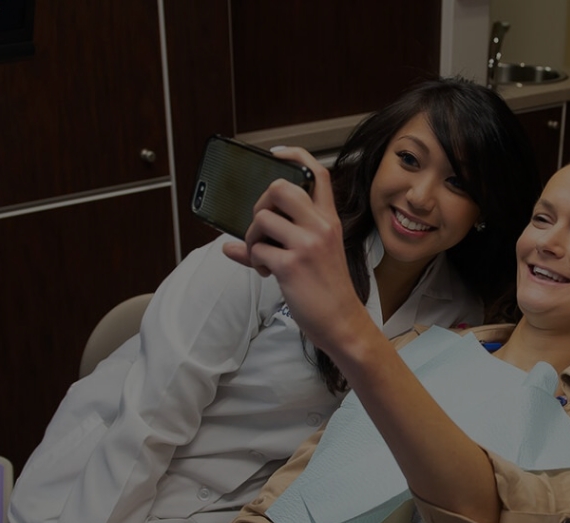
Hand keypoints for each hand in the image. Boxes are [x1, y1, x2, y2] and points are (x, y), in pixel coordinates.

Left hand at [220, 147, 372, 349]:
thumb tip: (229, 245)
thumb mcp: (317, 254)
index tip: (275, 154)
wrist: (341, 321)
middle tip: (262, 226)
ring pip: (261, 218)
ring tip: (262, 255)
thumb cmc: (328, 288)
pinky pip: (257, 250)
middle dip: (260, 203)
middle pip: (281, 187)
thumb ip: (281, 240)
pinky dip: (254, 260)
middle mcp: (320, 226)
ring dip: (252, 237)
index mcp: (329, 220)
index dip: (295, 155)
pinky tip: (267, 272)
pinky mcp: (291, 265)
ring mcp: (307, 244)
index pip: (318, 174)